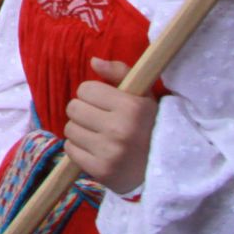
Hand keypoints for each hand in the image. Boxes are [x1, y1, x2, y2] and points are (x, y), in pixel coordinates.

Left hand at [63, 58, 157, 193]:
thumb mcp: (143, 96)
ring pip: (70, 129)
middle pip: (73, 108)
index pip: (86, 89)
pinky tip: (95, 149)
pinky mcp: (101, 171)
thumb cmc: (149, 126)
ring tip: (98, 134)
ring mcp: (109, 153)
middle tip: (99, 118)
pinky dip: (78, 148)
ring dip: (80, 129)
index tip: (105, 102)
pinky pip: (70, 150)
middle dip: (84, 110)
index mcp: (132, 107)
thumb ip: (120, 72)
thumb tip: (93, 61)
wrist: (163, 168)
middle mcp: (119, 130)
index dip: (93, 94)